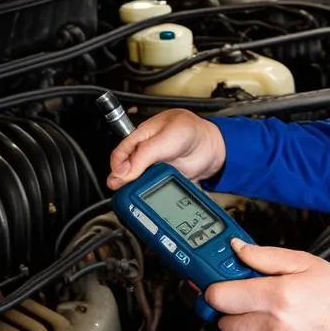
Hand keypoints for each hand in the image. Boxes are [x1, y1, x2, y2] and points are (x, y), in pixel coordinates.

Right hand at [107, 109, 225, 189]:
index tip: (118, 181)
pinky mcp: (163, 178)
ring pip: (137, 182)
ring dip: (137, 190)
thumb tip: (120, 173)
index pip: (119, 154)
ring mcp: (153, 166)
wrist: (213, 146)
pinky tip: (151, 199)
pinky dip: (151, 195)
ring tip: (138, 197)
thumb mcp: (165, 139)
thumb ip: (142, 155)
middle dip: (124, 183)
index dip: (116, 169)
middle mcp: (144, 152)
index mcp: (139, 137)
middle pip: (125, 171)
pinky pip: (152, 189)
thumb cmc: (191, 131)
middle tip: (126, 193)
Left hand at [206, 239, 329, 330]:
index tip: (219, 282)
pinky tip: (275, 329)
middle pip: (222, 318)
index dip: (216, 287)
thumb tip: (239, 250)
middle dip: (232, 305)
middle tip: (249, 296)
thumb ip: (267, 255)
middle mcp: (273, 326)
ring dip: (243, 323)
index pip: (221, 296)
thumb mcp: (306, 263)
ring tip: (267, 313)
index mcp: (279, 296)